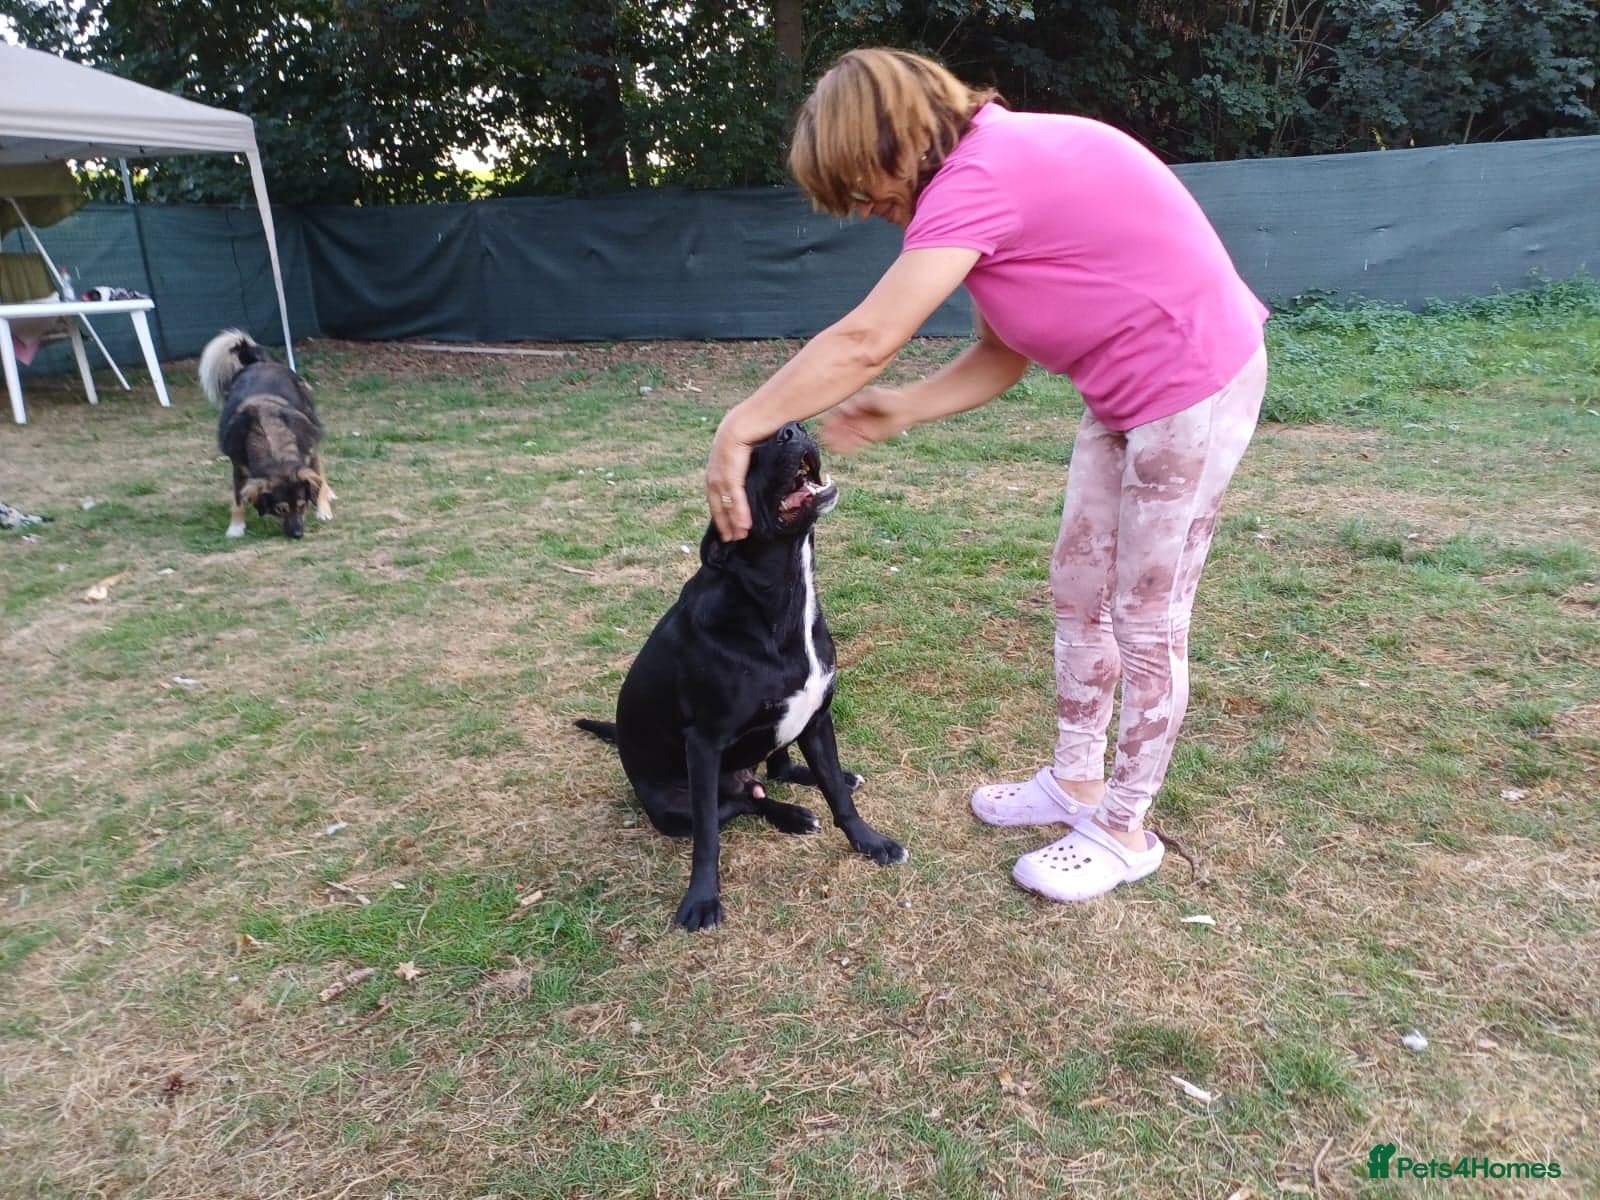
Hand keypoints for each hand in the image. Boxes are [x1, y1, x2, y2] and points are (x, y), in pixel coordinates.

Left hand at [706, 416, 753, 541]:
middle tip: (732, 539)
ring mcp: (721, 477)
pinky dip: (740, 513)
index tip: (726, 527)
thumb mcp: (739, 455)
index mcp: (714, 473)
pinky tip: (744, 525)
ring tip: (740, 536)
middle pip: (718, 506)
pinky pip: (735, 499)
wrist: (743, 424)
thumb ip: (741, 468)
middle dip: (724, 524)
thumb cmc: (745, 435)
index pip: (715, 499)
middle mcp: (714, 477)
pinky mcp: (731, 476)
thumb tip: (749, 476)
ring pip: (726, 506)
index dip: (720, 514)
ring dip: (733, 522)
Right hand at [819, 386, 908, 454]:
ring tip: (830, 446)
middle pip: (838, 426)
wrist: (906, 408)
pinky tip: (839, 450)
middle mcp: (854, 418)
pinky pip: (855, 443)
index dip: (829, 418)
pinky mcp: (868, 437)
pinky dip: (847, 447)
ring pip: (845, 436)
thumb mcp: (873, 396)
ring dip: (836, 441)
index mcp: (853, 405)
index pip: (836, 412)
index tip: (823, 423)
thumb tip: (845, 410)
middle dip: (830, 432)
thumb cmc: (890, 398)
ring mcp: (860, 428)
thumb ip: (859, 403)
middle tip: (824, 437)